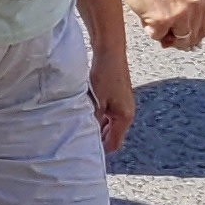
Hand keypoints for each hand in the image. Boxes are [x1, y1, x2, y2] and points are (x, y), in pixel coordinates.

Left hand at [87, 33, 138, 155]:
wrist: (109, 51)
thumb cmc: (105, 75)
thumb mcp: (97, 102)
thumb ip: (94, 121)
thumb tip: (88, 136)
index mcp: (124, 117)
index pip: (113, 144)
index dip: (100, 150)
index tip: (85, 152)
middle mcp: (126, 113)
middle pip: (111, 135)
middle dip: (97, 138)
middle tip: (78, 141)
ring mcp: (122, 104)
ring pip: (108, 124)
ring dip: (96, 126)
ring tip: (79, 127)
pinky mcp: (116, 96)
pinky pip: (107, 113)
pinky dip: (97, 116)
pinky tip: (84, 113)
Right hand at [114, 0, 204, 51]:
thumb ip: (190, 9)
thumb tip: (185, 35)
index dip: (193, 35)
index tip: (183, 36)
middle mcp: (196, 4)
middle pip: (193, 37)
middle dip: (179, 39)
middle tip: (166, 32)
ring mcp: (181, 13)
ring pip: (178, 39)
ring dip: (165, 33)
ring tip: (154, 16)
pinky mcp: (164, 20)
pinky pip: (159, 36)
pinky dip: (151, 30)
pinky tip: (147, 14)